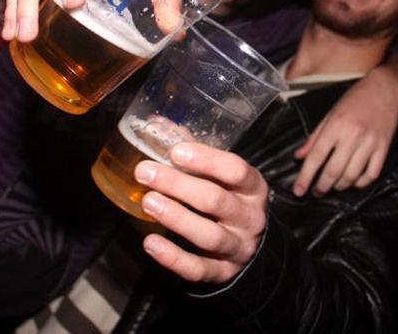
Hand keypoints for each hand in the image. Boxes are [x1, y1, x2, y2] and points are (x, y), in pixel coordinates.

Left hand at [134, 143, 267, 283]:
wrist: (251, 246)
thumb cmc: (230, 197)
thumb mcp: (223, 175)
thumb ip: (194, 150)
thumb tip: (158, 124)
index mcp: (252, 187)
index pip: (235, 170)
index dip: (206, 160)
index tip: (176, 151)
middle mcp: (249, 217)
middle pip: (215, 200)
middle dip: (178, 185)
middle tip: (145, 172)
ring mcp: (237, 247)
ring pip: (207, 235)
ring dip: (175, 217)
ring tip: (148, 201)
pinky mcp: (222, 273)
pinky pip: (198, 268)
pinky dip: (173, 257)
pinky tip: (150, 242)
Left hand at [292, 66, 397, 196]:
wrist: (384, 89)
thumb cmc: (353, 100)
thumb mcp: (329, 114)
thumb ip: (314, 137)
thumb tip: (298, 157)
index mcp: (334, 126)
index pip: (315, 157)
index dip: (305, 177)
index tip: (298, 191)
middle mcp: (352, 136)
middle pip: (333, 171)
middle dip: (322, 187)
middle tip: (316, 193)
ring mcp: (369, 143)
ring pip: (352, 176)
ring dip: (339, 187)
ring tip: (332, 187)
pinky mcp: (384, 148)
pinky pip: (371, 174)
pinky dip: (360, 183)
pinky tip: (352, 183)